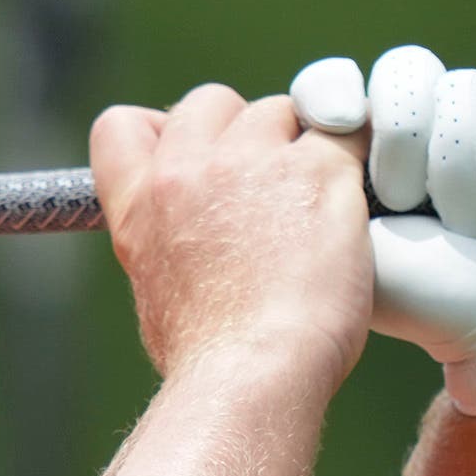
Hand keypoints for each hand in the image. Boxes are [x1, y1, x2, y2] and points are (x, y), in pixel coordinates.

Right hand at [89, 84, 372, 392]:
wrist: (251, 373)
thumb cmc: (209, 354)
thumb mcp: (157, 291)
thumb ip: (168, 239)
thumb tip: (195, 235)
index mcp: (139, 204)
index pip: (121, 124)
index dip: (161, 130)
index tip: (192, 158)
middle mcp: (188, 170)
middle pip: (212, 101)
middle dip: (241, 133)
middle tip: (268, 189)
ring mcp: (253, 162)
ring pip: (283, 111)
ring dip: (301, 148)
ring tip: (315, 212)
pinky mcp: (318, 169)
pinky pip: (346, 133)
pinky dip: (354, 162)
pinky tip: (354, 207)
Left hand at [290, 45, 475, 414]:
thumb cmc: (434, 304)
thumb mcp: (351, 247)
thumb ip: (314, 184)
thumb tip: (293, 123)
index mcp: (360, 156)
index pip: (333, 81)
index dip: (331, 88)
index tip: (335, 120)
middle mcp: (424, 133)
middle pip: (407, 72)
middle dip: (409, 136)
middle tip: (408, 202)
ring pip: (469, 89)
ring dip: (471, 166)